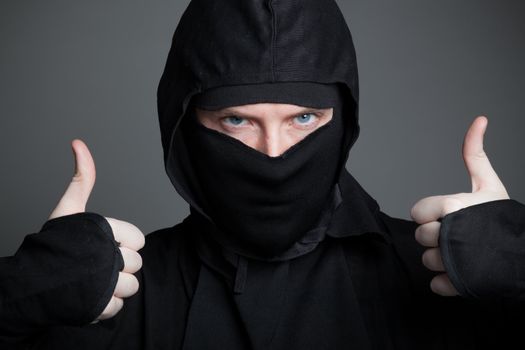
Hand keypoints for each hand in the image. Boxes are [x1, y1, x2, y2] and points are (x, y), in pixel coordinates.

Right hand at [49, 139, 144, 321]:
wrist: (31, 282)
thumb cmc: (52, 243)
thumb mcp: (68, 207)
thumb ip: (82, 178)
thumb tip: (78, 143)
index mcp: (107, 230)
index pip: (138, 240)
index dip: (122, 244)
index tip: (102, 246)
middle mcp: (109, 256)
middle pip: (136, 264)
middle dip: (119, 266)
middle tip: (94, 264)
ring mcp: (106, 283)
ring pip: (131, 287)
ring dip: (115, 287)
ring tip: (93, 281)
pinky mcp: (100, 308)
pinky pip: (119, 306)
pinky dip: (106, 305)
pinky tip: (91, 296)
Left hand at [410, 116, 508, 295]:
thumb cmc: (504, 219)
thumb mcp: (490, 184)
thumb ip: (475, 154)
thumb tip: (479, 118)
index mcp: (451, 207)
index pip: (417, 212)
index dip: (433, 215)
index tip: (452, 217)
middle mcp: (447, 233)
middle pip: (420, 237)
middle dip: (437, 236)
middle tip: (461, 235)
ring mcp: (451, 262)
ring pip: (427, 261)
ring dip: (442, 260)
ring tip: (466, 254)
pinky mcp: (456, 285)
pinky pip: (435, 285)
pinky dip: (448, 283)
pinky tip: (465, 273)